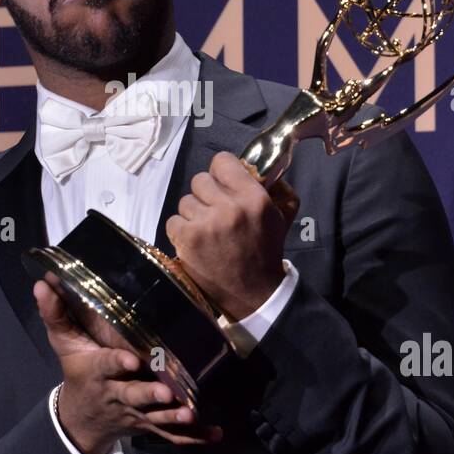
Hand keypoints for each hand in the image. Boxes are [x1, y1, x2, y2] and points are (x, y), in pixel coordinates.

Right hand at [34, 274, 222, 453]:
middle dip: (150, 396)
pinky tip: (215, 433)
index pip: (108, 366)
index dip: (119, 364)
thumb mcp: (63, 342)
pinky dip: (194, 437)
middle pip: (134, 397)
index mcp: (98, 372)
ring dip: (174, 418)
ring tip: (192, 413)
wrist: (84, 416)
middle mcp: (118, 394)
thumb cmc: (78, 371)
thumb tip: (43, 281)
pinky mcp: (150, 425)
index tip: (133, 361)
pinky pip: (173, 435)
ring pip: (156, 419)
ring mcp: (136, 413)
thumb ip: (55, 313)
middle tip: (167, 393)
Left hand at [165, 151, 299, 321]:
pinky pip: (173, 220)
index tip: (223, 184)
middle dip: (206, 195)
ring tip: (207, 231)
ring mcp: (206, 223)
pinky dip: (181, 231)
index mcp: (254, 198)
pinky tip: (195, 242)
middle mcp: (230, 208)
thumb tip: (251, 164)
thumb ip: (273, 186)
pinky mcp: (187, 239)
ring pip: (185, 201)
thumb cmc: (265, 251)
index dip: (221, 172)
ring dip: (194, 214)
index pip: (222, 161)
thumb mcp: (280, 215)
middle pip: (200, 180)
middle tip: (215, 212)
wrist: (254, 292)